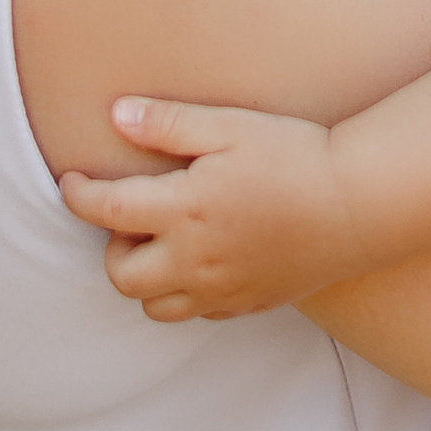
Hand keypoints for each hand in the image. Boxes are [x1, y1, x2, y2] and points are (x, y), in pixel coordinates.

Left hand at [57, 99, 372, 320]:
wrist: (359, 204)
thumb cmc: (294, 155)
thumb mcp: (229, 126)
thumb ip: (168, 124)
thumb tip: (116, 116)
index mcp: (185, 211)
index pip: (106, 211)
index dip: (79, 195)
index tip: (72, 180)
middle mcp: (196, 260)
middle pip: (122, 277)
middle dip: (112, 246)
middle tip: (131, 213)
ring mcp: (223, 289)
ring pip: (155, 307)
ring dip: (145, 277)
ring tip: (165, 238)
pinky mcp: (249, 303)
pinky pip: (197, 314)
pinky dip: (183, 292)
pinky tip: (201, 257)